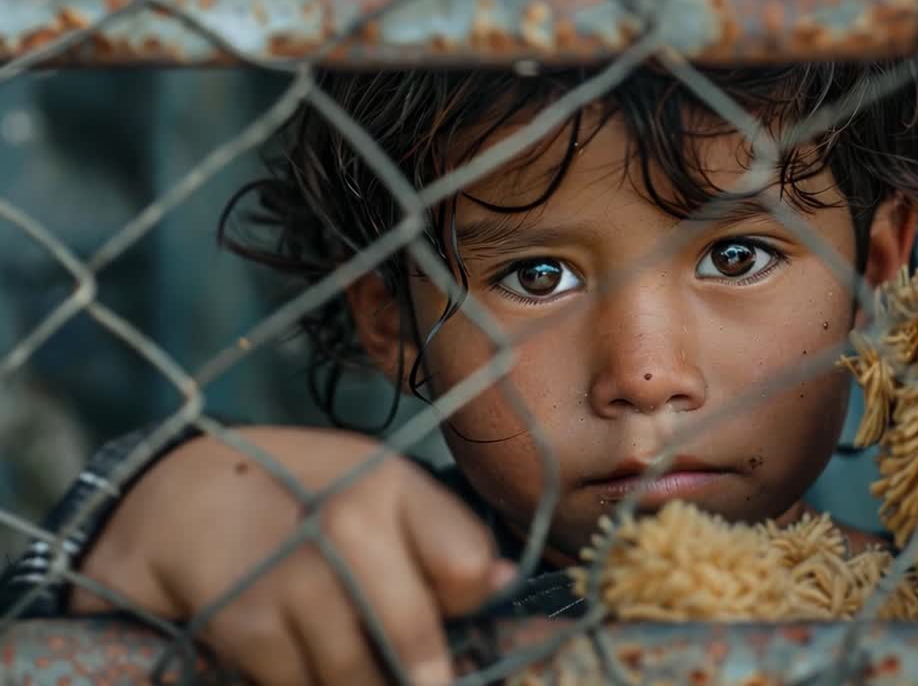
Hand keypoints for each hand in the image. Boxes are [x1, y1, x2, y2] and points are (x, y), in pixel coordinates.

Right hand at [70, 426, 516, 685]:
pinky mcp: (245, 625)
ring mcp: (292, 577)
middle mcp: (346, 524)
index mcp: (390, 485)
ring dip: (362, 683)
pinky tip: (301, 660)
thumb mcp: (374, 492)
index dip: (469, 605)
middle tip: (423, 682)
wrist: (181, 499)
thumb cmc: (301, 497)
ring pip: (359, 677)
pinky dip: (307, 685)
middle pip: (414, 637)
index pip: (465, 564)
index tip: (461, 626)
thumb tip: (503, 583)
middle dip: (423, 676)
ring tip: (357, 667)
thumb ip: (439, 537)